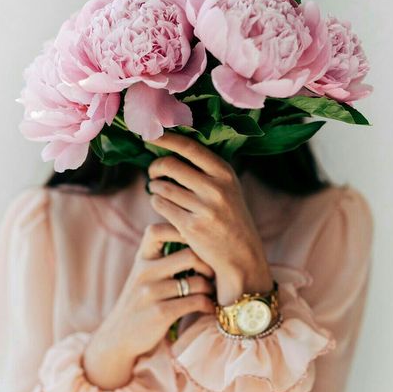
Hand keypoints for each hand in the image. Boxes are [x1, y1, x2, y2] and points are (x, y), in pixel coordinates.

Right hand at [83, 222, 214, 389]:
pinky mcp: (161, 312)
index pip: (156, 230)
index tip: (196, 241)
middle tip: (213, 273)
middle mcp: (144, 272)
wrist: (118, 337)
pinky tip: (207, 308)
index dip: (179, 229)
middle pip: (189, 255)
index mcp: (141, 259)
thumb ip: (160, 258)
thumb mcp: (142, 276)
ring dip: (210, 288)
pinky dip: (208, 305)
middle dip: (208, 264)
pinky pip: (197, 302)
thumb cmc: (139, 303)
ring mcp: (152, 292)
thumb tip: (193, 238)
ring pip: (198, 281)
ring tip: (211, 293)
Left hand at [147, 132, 273, 305]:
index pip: (189, 147)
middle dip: (155, 167)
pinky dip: (156, 202)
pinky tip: (163, 204)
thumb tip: (169, 146)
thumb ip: (205, 168)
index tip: (150, 135)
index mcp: (225, 173)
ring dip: (154, 187)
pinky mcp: (190, 227)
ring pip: (161, 186)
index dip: (166, 138)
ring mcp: (203, 208)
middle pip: (169, 165)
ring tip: (159, 190)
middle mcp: (216, 188)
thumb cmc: (229, 217)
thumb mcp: (228, 188)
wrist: (241, 256)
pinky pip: (160, 205)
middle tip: (153, 172)